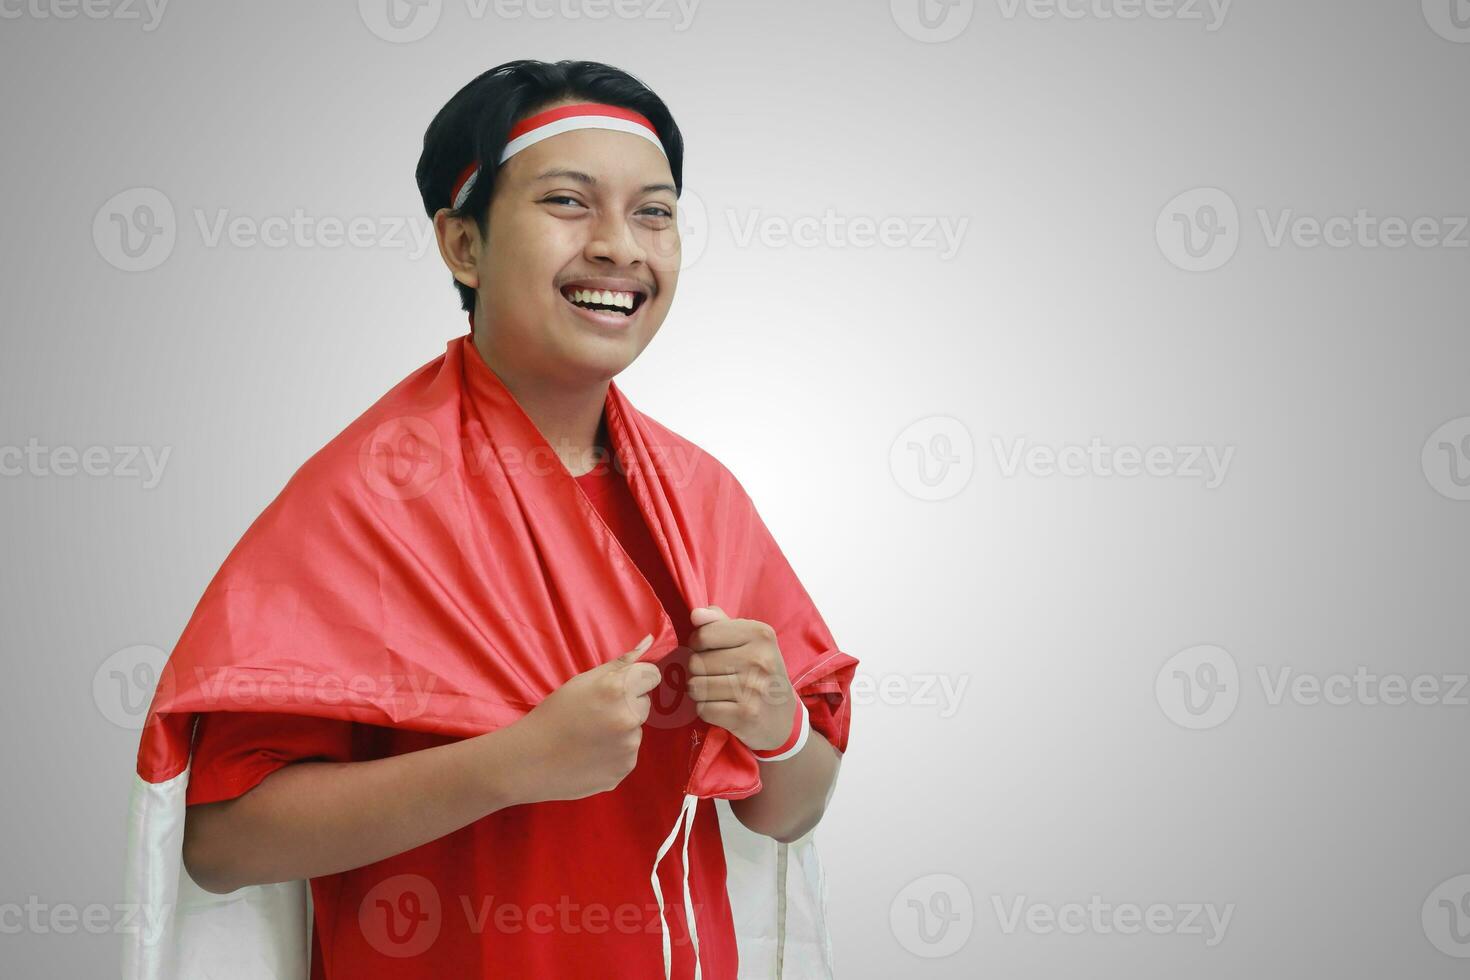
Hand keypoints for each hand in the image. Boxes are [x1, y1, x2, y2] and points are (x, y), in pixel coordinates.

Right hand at [514, 633, 661, 801]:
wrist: (531, 760)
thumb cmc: (554, 714)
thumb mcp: (582, 681)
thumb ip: (619, 663)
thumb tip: (649, 641)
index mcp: (619, 690)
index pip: (652, 676)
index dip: (635, 680)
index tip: (618, 688)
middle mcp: (630, 717)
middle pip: (644, 703)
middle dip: (627, 705)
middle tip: (596, 713)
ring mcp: (629, 746)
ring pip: (635, 730)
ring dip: (621, 730)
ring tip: (590, 736)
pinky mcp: (626, 768)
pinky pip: (628, 753)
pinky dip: (615, 753)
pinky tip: (591, 754)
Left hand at [687, 606, 797, 751]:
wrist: (783, 718)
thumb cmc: (760, 673)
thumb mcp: (749, 641)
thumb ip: (720, 623)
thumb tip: (696, 614)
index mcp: (760, 634)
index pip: (703, 635)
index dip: (698, 645)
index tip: (710, 652)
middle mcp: (759, 659)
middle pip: (697, 662)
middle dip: (699, 671)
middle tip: (717, 676)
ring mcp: (753, 688)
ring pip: (696, 687)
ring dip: (701, 692)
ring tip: (719, 692)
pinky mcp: (745, 715)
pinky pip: (703, 709)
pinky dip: (707, 710)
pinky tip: (723, 708)